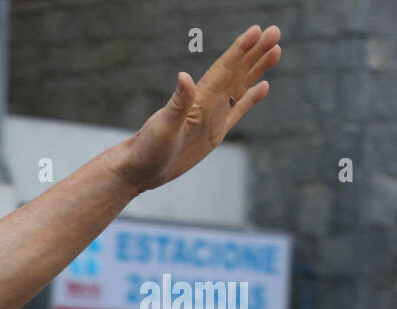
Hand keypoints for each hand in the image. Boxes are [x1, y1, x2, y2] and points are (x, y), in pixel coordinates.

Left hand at [119, 25, 280, 192]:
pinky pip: (238, 110)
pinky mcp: (215, 132)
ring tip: (276, 49)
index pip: (224, 68)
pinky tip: (263, 86)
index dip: (240, 50)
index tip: (257, 30)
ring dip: (257, 69)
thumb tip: (184, 76)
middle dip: (256, 52)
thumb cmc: (148, 149)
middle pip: (237, 71)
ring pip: (241, 86)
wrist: (140, 170)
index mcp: (198, 99)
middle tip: (275, 31)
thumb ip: (178, 103)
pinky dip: (251, 98)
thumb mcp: (164, 127)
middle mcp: (207, 102)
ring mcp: (212, 116)